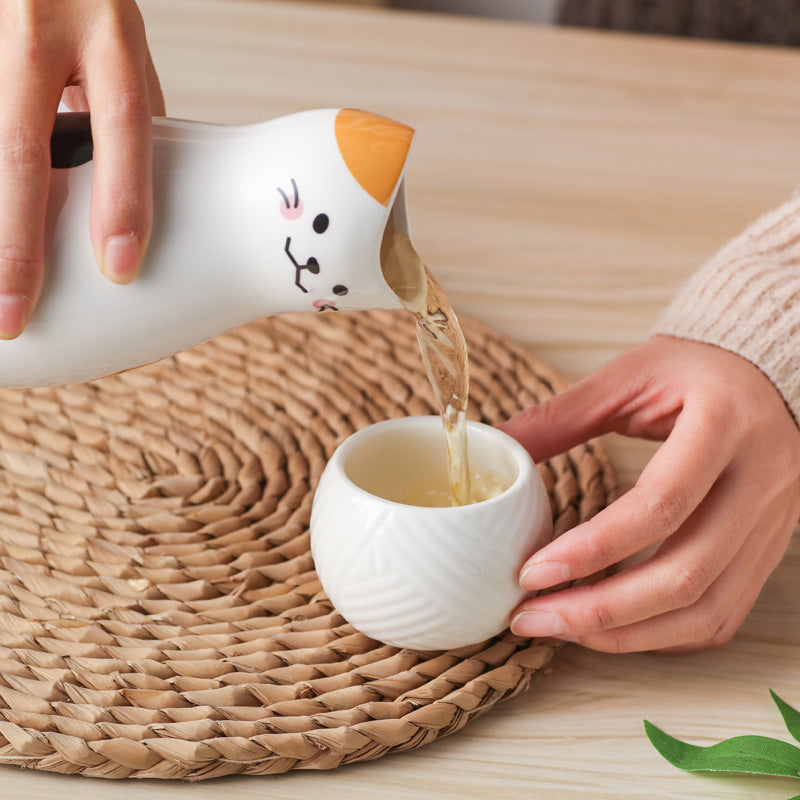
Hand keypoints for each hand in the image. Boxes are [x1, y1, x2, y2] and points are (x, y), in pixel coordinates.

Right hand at [0, 0, 164, 337]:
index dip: (122, 197)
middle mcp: (39, 26)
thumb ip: (122, 110)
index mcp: (106, 28)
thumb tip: (137, 196)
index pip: (122, 122)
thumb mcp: (116, 40)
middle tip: (12, 315)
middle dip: (14, 242)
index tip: (118, 268)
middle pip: (20, 148)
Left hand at [502, 335, 799, 652]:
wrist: (766, 375)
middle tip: (532, 617)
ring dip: (629, 634)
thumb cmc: (695, 368)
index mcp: (723, 425)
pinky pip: (724, 614)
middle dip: (600, 610)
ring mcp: (772, 522)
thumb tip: (499, 445)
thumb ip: (562, 415)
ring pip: (708, 610)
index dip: (592, 548)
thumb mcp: (628, 376)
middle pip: (685, 574)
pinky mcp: (769, 548)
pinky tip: (617, 627)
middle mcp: (760, 481)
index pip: (660, 505)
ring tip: (563, 628)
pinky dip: (667, 635)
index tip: (531, 573)